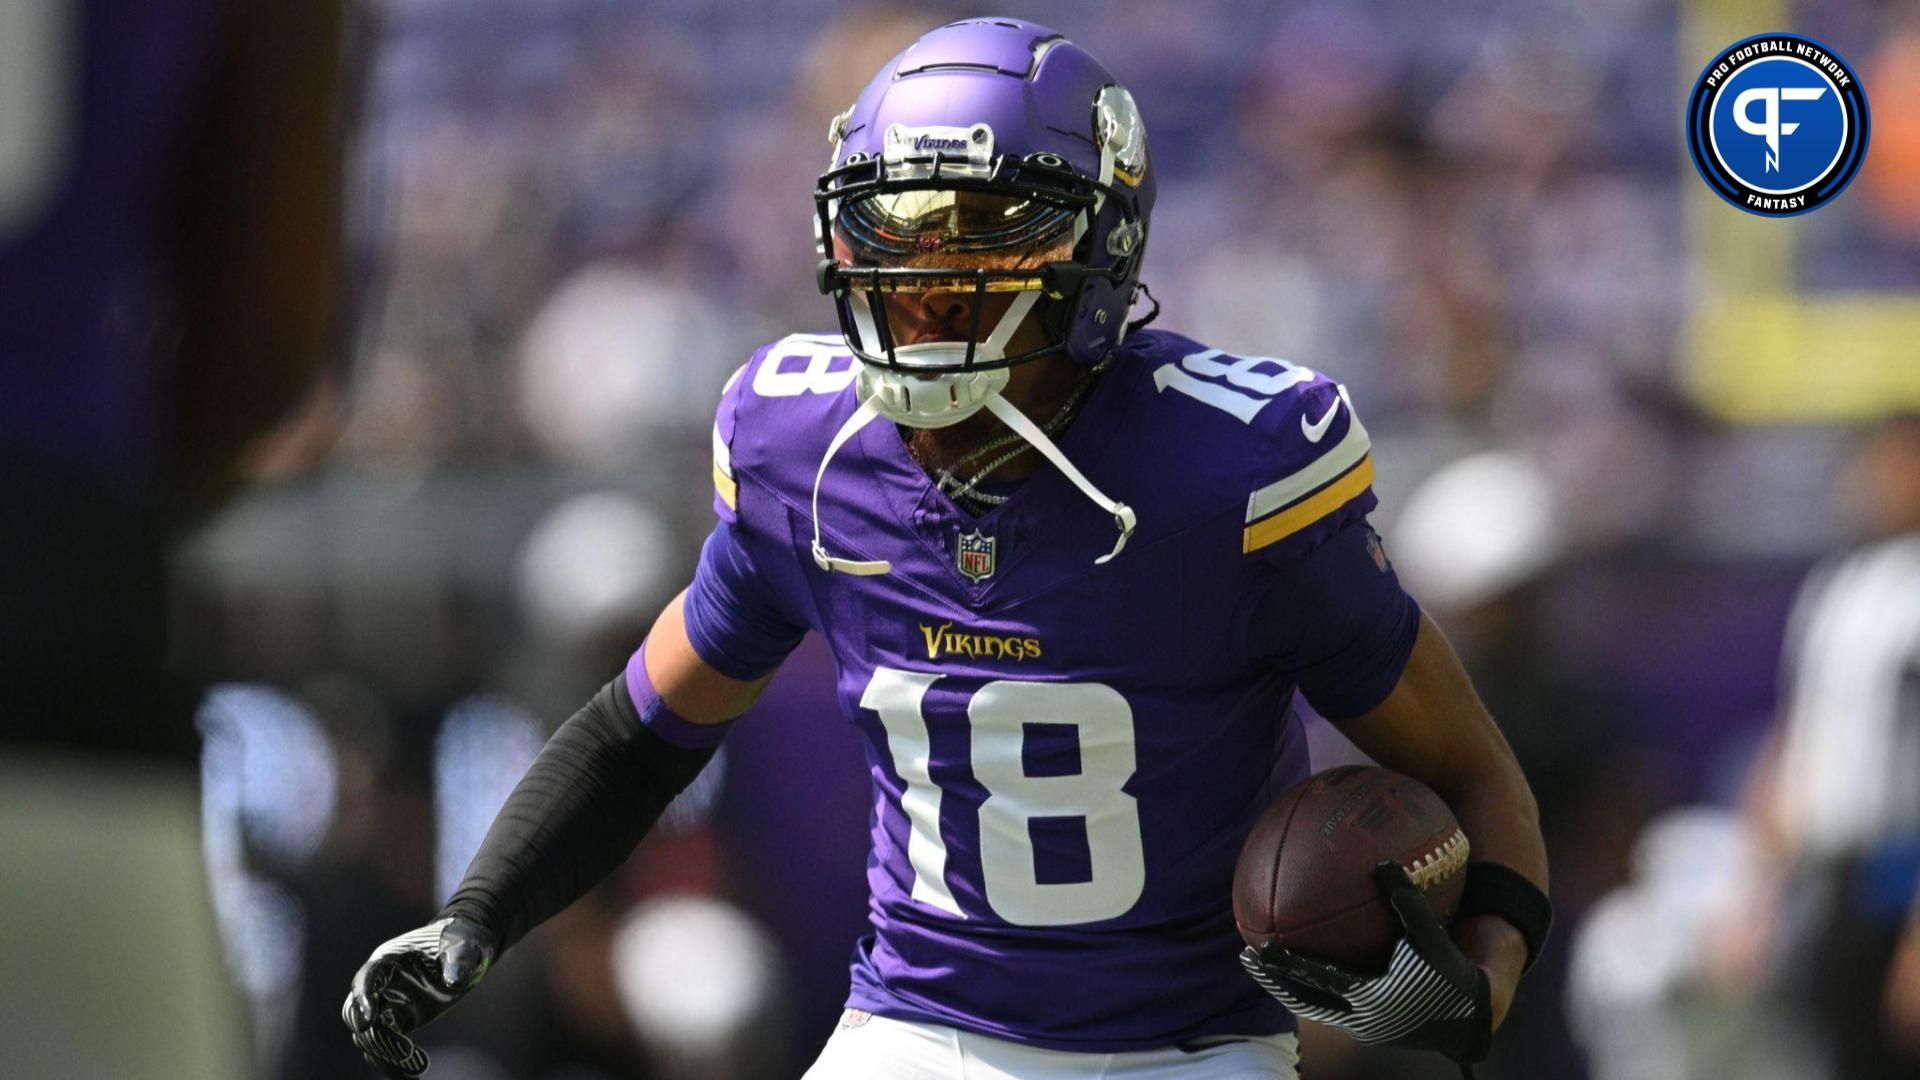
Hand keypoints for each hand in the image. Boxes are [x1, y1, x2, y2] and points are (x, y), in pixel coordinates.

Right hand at [341, 917, 495, 1076]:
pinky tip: (412, 1074)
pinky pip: (385, 1044)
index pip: (367, 979)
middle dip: (374, 1035)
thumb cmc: (461, 940)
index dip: (363, 998)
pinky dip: (393, 1062)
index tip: (368, 1022)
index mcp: (390, 959)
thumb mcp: (465, 945)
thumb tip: (454, 981)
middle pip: (357, 1012)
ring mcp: (387, 1002)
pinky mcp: (398, 1020)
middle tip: (404, 1052)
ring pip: (368, 1034)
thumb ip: (458, 960)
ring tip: (415, 1067)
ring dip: (385, 1054)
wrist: (465, 948)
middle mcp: (381, 983)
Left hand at [1240, 861, 1491, 1063]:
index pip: (1319, 981)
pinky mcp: (1369, 1029)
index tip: (1260, 950)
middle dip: (1276, 980)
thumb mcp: (1430, 937)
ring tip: (1264, 967)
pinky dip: (1313, 992)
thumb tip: (1383, 862)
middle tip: (1247, 958)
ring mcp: (1363, 1028)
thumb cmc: (1452, 973)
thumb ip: (1407, 900)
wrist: (1471, 1018)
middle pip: (1306, 1000)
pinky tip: (1303, 973)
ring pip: (1315, 1009)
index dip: (1288, 967)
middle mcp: (1361, 1018)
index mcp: (1372, 997)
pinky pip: (1331, 1010)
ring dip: (1288, 989)